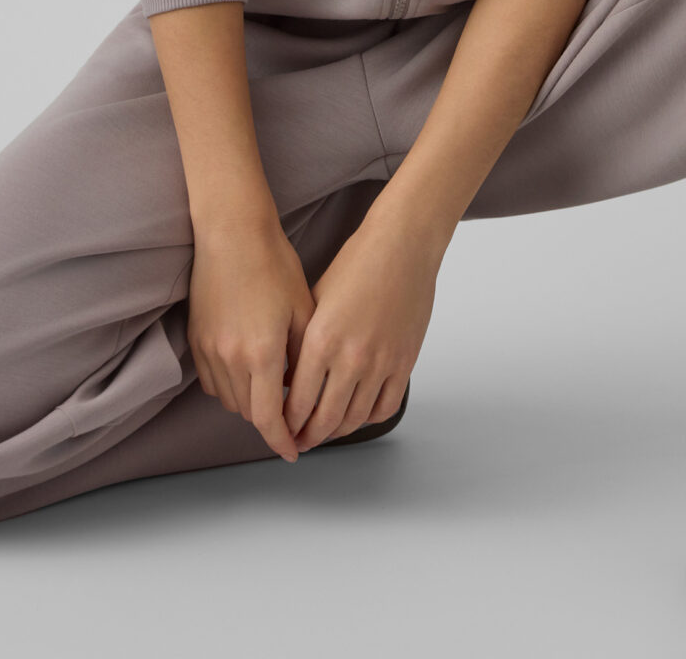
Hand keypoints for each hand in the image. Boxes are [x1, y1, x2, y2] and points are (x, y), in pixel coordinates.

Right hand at [187, 217, 315, 462]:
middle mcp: (230, 359)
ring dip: (250, 403)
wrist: (232, 234)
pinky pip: (211, 380)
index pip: (270, 418)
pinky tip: (248, 370)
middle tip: (292, 417)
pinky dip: (230, 385)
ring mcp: (207, 350)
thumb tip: (302, 390)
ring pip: (229, 399)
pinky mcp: (194, 339)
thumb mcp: (303, 309)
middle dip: (271, 420)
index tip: (294, 452)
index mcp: (262, 354)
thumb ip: (304, 356)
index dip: (283, 441)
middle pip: (249, 412)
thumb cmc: (274, 265)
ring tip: (273, 390)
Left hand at [284, 191, 443, 449]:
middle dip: (306, 436)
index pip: (297, 402)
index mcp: (321, 341)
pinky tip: (357, 412)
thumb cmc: (357, 264)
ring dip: (336, 431)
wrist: (403, 245)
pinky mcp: (405, 361)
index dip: (285, 423)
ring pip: (353, 419)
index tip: (280, 428)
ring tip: (325, 430)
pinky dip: (368, 417)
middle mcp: (350, 358)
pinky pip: (385, 406)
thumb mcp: (315, 300)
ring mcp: (381, 363)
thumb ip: (302, 342)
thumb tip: (289, 378)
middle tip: (298, 440)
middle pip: (324, 420)